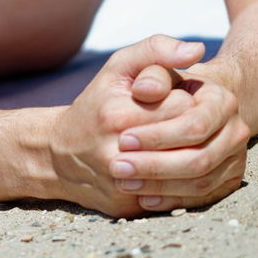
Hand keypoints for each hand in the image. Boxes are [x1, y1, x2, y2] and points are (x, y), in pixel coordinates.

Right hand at [48, 35, 205, 216]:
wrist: (59, 155)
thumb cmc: (97, 104)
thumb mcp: (118, 68)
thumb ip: (156, 50)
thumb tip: (198, 49)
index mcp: (119, 115)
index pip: (183, 107)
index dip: (189, 100)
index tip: (181, 98)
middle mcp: (118, 153)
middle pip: (188, 140)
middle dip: (194, 128)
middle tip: (188, 123)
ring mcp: (123, 185)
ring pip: (186, 175)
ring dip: (194, 157)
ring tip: (186, 144)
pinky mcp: (127, 208)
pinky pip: (173, 200)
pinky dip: (184, 185)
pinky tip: (180, 170)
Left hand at [109, 59, 249, 211]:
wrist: (184, 105)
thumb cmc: (162, 85)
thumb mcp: (151, 67)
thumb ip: (150, 61)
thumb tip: (147, 87)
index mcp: (222, 100)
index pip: (192, 126)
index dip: (157, 136)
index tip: (123, 139)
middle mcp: (236, 130)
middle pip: (199, 159)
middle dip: (155, 166)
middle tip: (118, 167)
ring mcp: (234, 158)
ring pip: (201, 183)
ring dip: (160, 187)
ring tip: (124, 183)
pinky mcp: (227, 181)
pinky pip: (202, 199)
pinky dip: (172, 201)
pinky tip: (142, 198)